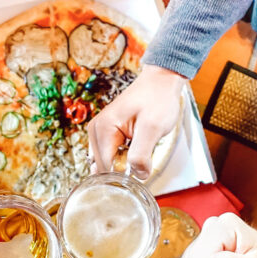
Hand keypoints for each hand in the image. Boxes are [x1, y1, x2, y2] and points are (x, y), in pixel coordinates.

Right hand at [87, 64, 185, 178]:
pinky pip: (111, 155)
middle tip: (143, 157)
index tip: (141, 170)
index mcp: (103, 129)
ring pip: (107, 163)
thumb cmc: (157, 99)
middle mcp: (96, 130)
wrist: (161, 82)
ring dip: (123, 163)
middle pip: (104, 167)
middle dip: (124, 169)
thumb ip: (142, 154)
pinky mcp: (106, 133)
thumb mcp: (152, 128)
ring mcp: (99, 132)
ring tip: (139, 150)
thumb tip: (137, 175)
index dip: (125, 174)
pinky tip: (134, 149)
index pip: (107, 167)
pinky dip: (122, 158)